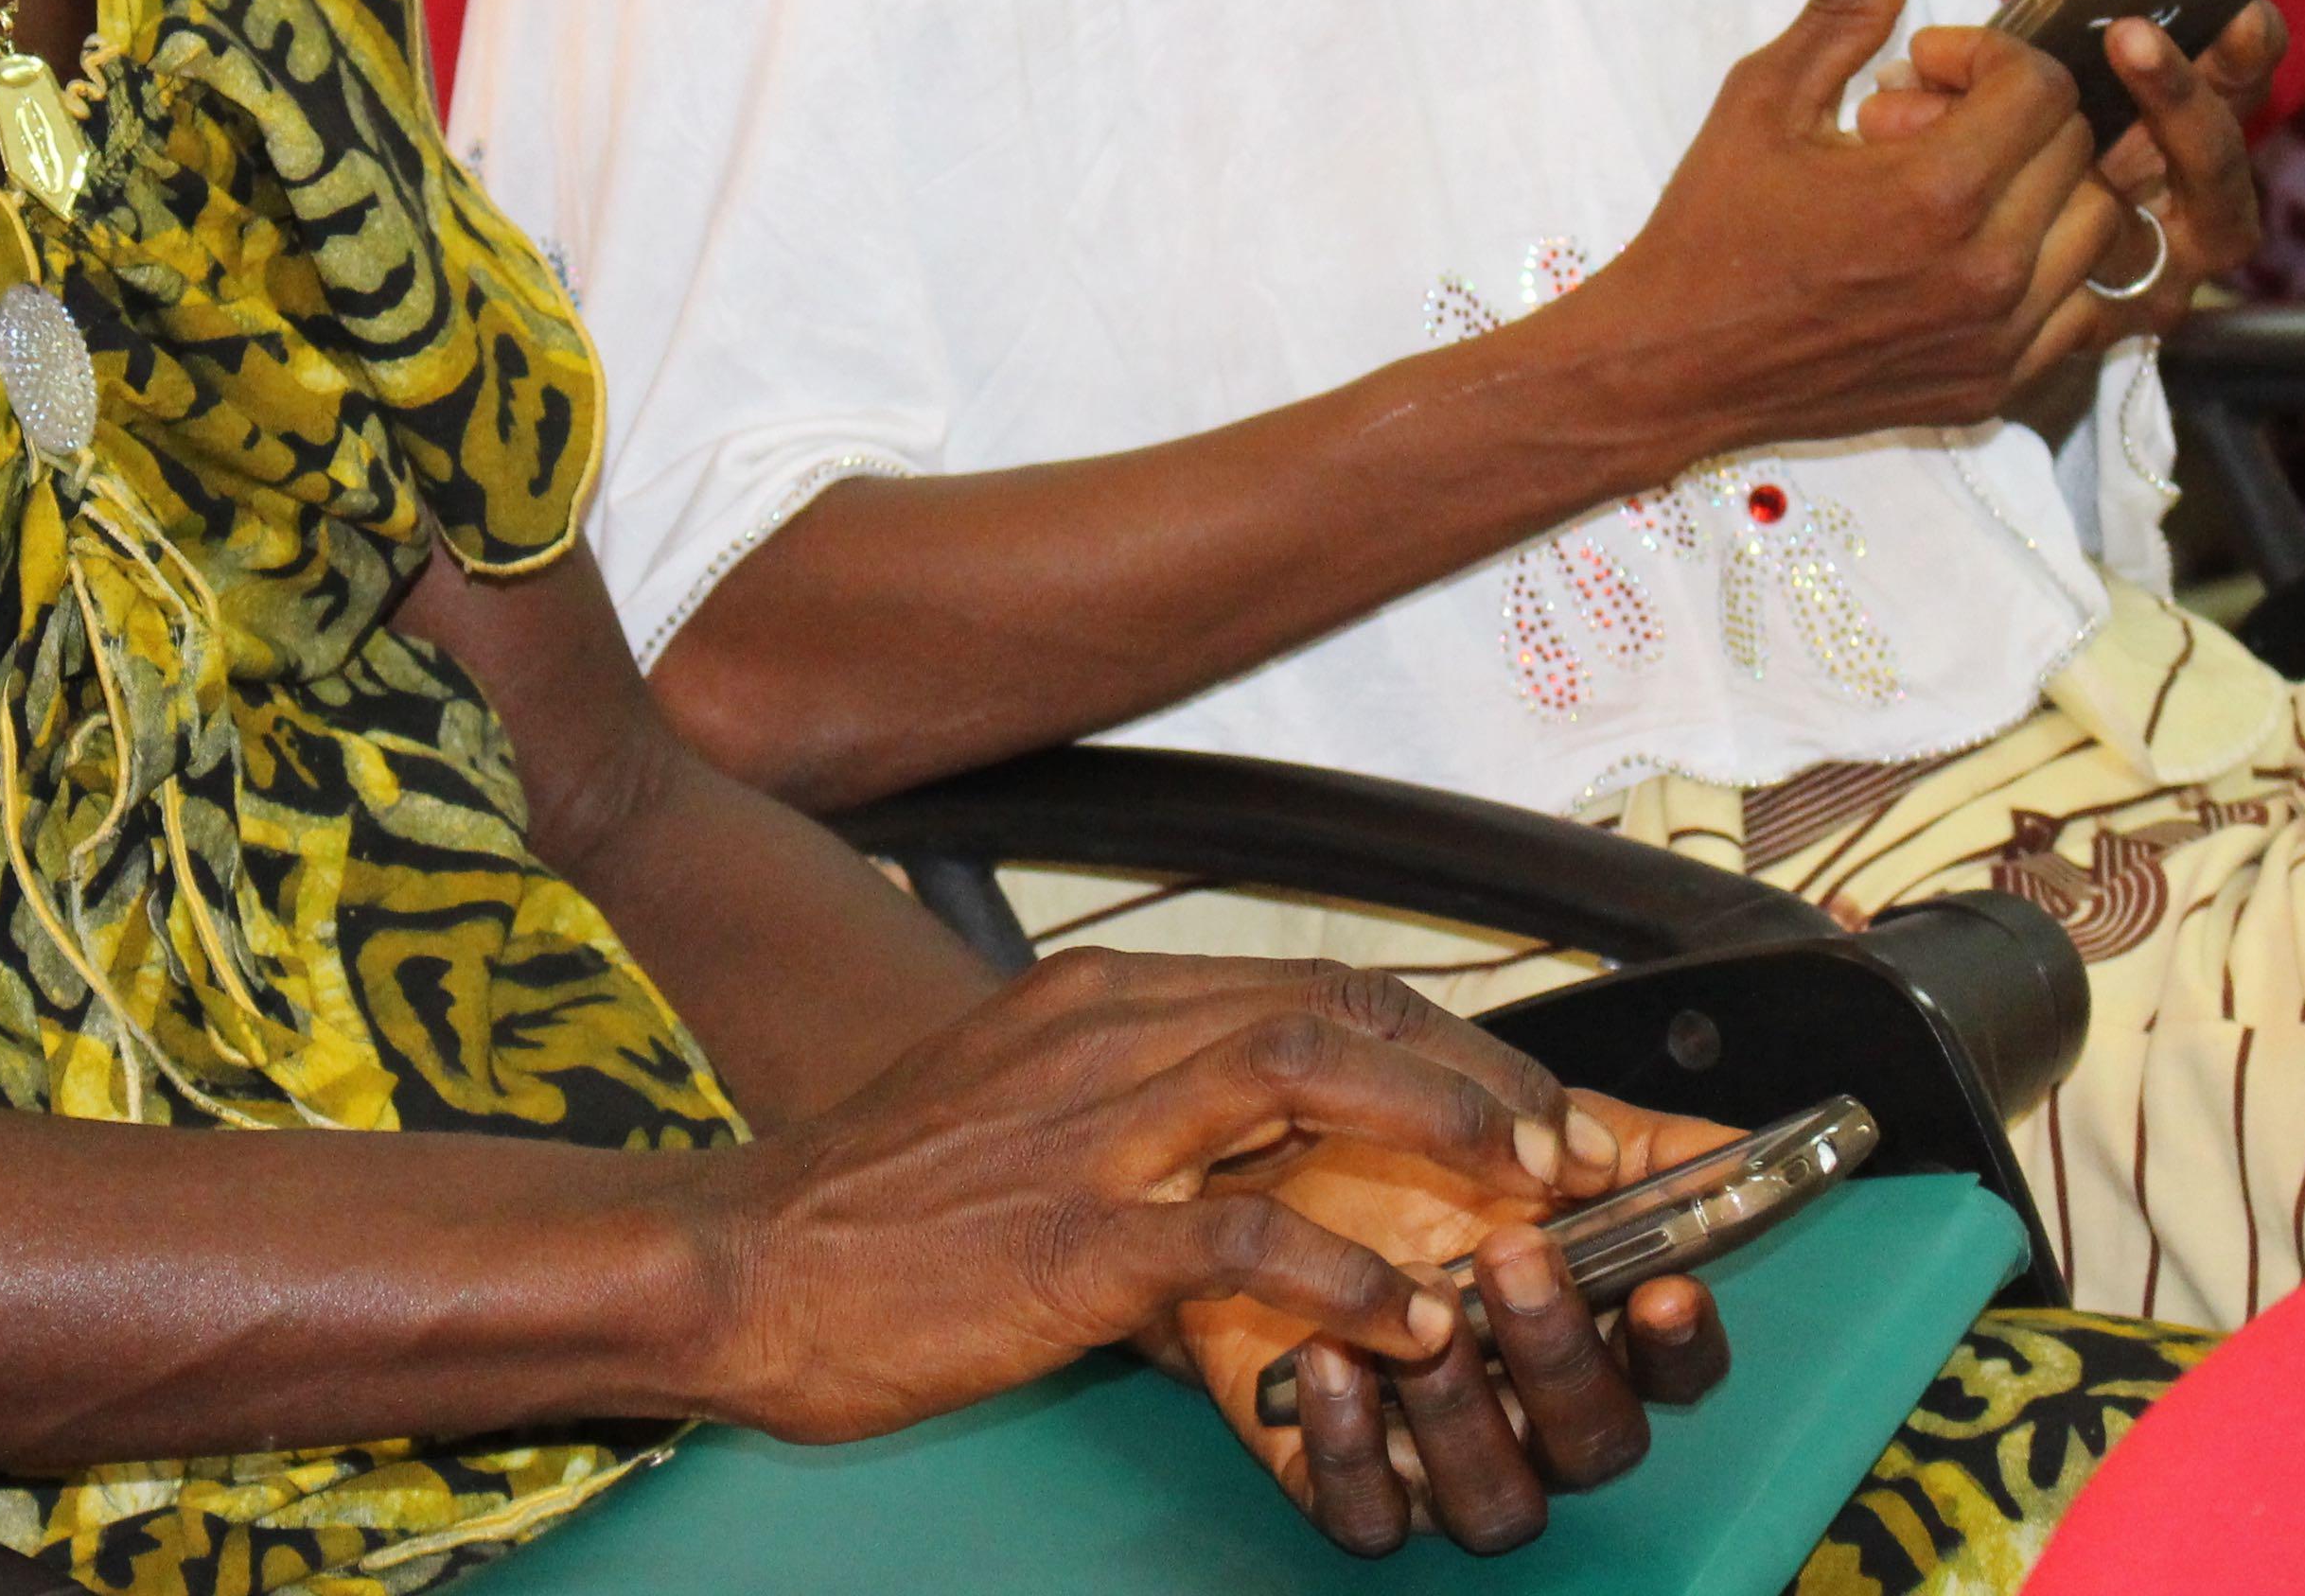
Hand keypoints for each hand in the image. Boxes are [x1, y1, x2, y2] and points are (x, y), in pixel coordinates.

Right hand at [684, 952, 1635, 1447]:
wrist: (737, 1263)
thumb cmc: (873, 1207)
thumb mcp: (1018, 1114)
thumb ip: (1134, 1107)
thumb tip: (1250, 1147)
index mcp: (1102, 1000)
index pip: (1316, 984)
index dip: (1442, 1040)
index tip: (1526, 1102)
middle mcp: (1108, 1035)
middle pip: (1337, 1006)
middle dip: (1474, 1070)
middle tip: (1567, 1146)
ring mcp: (1088, 1130)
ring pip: (1304, 1075)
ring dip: (1438, 1130)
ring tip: (1529, 1200)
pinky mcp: (1068, 1239)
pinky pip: (1235, 1237)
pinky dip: (1341, 1276)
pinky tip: (1404, 1320)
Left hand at [1173, 1104, 1738, 1553]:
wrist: (1269, 1183)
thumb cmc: (1417, 1166)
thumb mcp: (1524, 1127)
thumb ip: (1629, 1142)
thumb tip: (1734, 1149)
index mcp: (1597, 1337)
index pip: (1676, 1373)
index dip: (1679, 1345)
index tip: (1662, 1288)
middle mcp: (1536, 1421)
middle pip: (1597, 1442)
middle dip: (1561, 1353)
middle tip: (1514, 1255)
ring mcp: (1448, 1465)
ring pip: (1497, 1501)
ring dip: (1464, 1413)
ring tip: (1422, 1321)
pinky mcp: (1354, 1487)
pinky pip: (1370, 1519)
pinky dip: (1352, 1449)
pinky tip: (1331, 1359)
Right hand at [1558, 0, 2120, 465]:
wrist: (1675, 364)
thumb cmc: (1712, 225)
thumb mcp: (1764, 97)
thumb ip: (1848, 2)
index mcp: (1934, 192)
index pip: (2040, 87)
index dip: (1985, 58)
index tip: (1920, 70)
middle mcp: (1986, 271)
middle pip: (2078, 150)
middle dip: (2016, 116)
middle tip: (1931, 124)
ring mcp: (1998, 338)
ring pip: (2097, 227)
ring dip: (2042, 188)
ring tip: (1961, 187)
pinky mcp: (1994, 384)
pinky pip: (2081, 309)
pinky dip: (2046, 266)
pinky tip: (1972, 250)